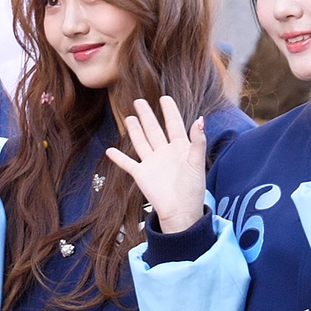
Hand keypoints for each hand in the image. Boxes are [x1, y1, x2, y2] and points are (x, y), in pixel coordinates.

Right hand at [103, 96, 205, 233]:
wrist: (180, 211)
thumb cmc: (193, 189)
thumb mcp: (197, 163)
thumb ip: (198, 141)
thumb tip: (200, 120)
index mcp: (180, 148)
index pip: (174, 124)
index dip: (169, 111)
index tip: (164, 98)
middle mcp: (164, 152)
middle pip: (153, 129)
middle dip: (147, 115)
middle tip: (139, 101)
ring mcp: (152, 163)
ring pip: (141, 142)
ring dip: (134, 130)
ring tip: (129, 118)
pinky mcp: (141, 174)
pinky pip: (127, 163)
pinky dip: (118, 157)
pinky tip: (110, 150)